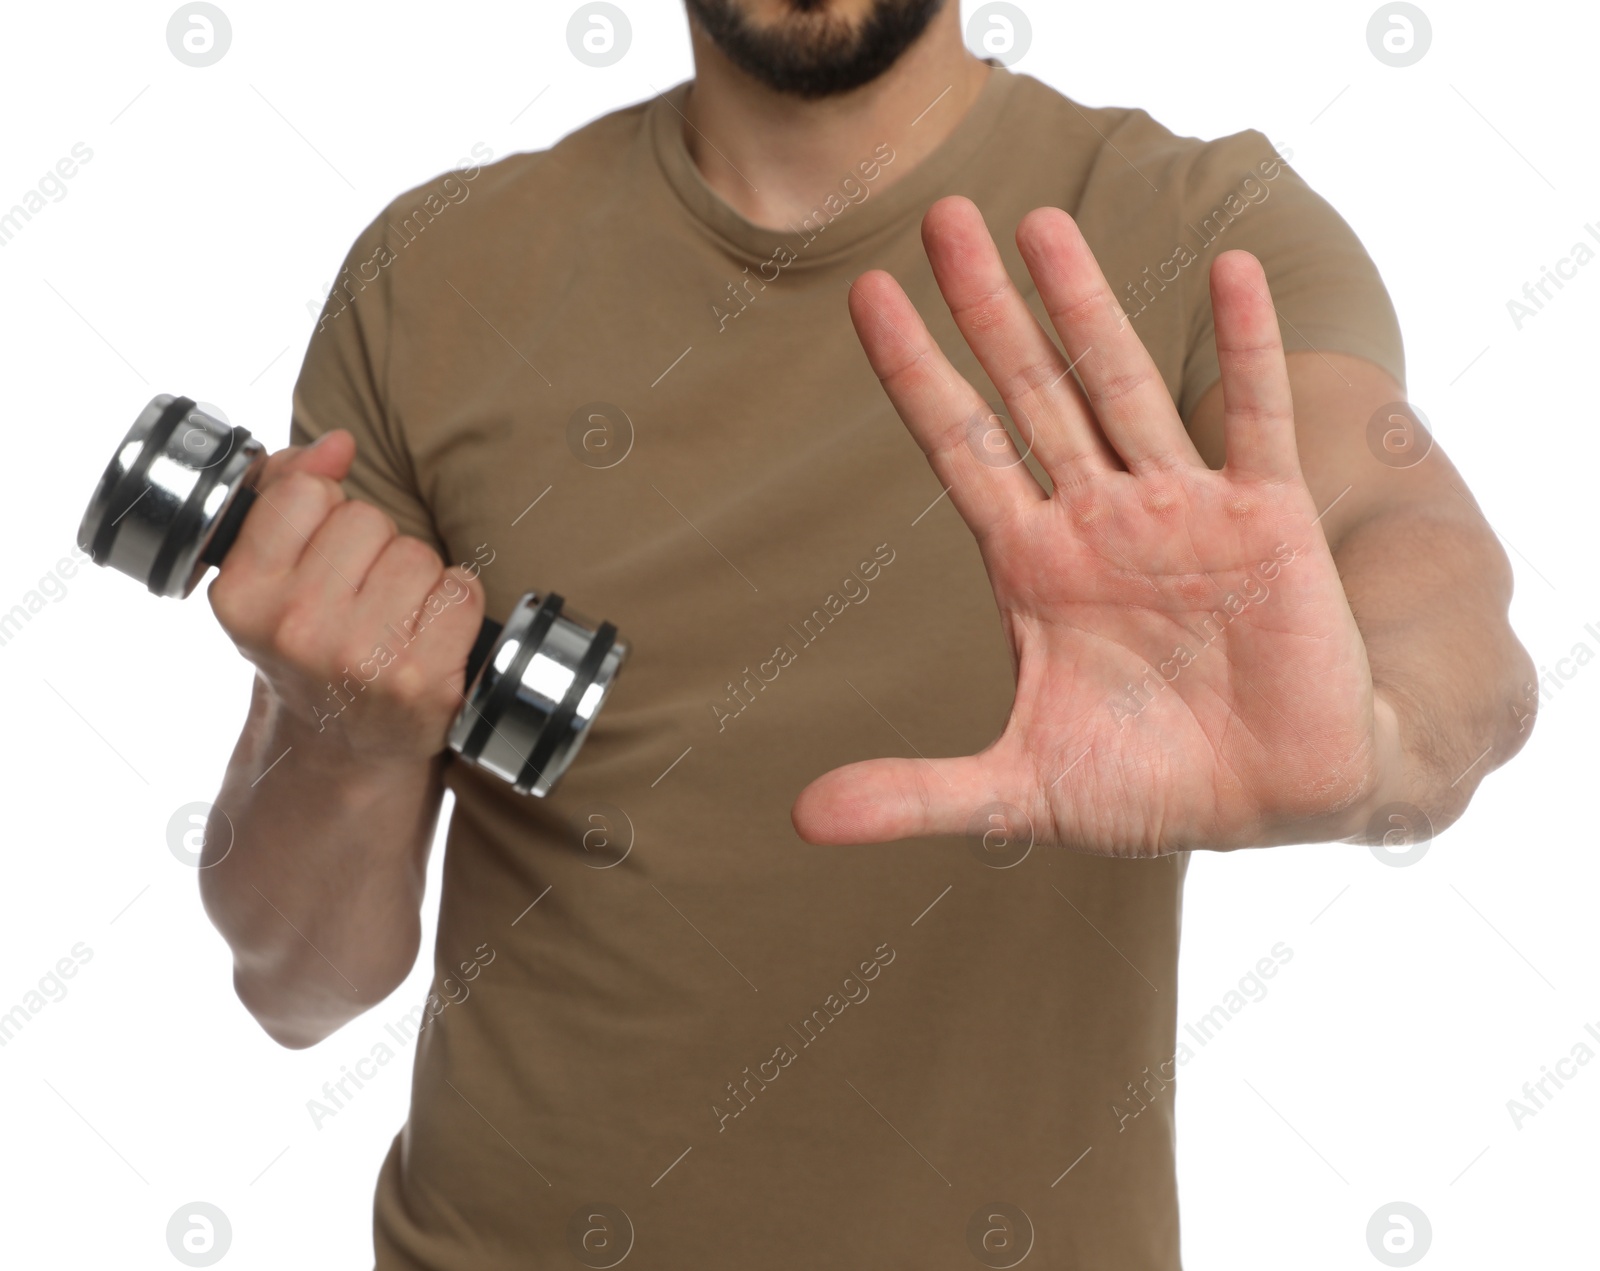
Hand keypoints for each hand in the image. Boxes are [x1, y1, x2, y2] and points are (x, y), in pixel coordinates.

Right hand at [206, 431, 484, 761]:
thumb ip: (287, 490)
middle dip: (376, 547)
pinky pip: (462, 591)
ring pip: (418, 554)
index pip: (308, 492)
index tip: (324, 555)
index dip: (328, 513)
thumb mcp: (270, 573)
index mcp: (245, 594)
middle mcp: (295, 628)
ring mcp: (359, 659)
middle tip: (362, 597)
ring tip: (394, 619)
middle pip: (369, 520)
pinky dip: (456, 605)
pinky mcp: (420, 681)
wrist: (340, 746)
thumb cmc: (310, 644)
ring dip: (418, 578)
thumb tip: (337, 443)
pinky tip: (429, 635)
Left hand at [791, 196, 1393, 854]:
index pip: (961, 449)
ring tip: (1040, 223)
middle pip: (1029, 393)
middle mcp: (1099, 520)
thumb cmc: (1150, 785)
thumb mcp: (1021, 790)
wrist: (1273, 798)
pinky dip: (1250, 352)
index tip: (866, 296)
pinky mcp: (1269, 524)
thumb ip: (916, 793)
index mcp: (1034, 566)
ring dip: (1085, 307)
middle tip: (941, 215)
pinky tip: (1236, 272)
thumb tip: (801, 820)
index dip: (915, 375)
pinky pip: (1256, 421)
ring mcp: (1182, 511)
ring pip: (1122, 388)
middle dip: (986, 309)